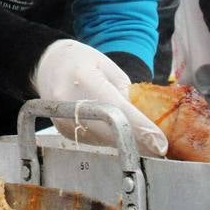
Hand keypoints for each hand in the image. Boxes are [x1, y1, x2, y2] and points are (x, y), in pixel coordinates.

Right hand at [34, 39, 166, 156]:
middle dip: (137, 142)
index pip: (116, 110)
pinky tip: (115, 129)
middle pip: (109, 132)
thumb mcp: (110, 68)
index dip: (140, 129)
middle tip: (157, 147)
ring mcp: (63, 120)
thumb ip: (126, 94)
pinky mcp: (64, 132)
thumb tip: (144, 124)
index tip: (159, 143)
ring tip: (137, 134)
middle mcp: (69, 103)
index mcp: (83, 79)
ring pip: (103, 141)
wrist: (49, 65)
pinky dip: (110, 139)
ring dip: (124, 142)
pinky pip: (94, 141)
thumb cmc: (83, 62)